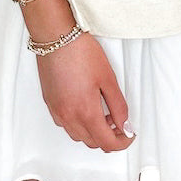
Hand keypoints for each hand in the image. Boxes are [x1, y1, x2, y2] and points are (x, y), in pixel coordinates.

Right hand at [36, 31, 136, 152]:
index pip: (106, 143)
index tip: (129, 135)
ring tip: (103, 114)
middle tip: (119, 123)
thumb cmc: (81, 52)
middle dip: (109, 137)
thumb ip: (118, 106)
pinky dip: (79, 124)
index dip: (122, 143)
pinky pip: (66, 125)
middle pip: (93, 143)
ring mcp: (57, 112)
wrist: (56, 37)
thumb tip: (125, 125)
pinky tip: (85, 108)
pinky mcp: (50, 104)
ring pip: (78, 136)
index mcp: (86, 112)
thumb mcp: (108, 78)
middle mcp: (69, 117)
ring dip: (93, 132)